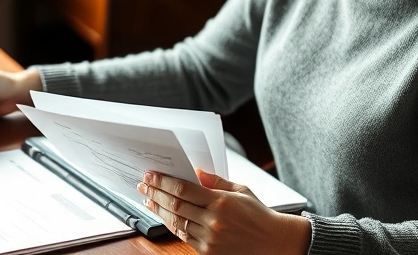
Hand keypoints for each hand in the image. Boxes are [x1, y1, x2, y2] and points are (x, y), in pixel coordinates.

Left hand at [137, 169, 310, 254]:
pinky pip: (184, 237)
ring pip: (176, 222)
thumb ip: (216, 182)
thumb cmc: (259, 215)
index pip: (184, 189)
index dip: (164, 182)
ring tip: (149, 199)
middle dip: (156, 193)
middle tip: (143, 185)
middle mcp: (214, 221)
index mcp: (222, 202)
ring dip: (159, 210)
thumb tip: (196, 172)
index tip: (151, 175)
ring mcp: (210, 239)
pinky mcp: (208, 252)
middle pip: (175, 205)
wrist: (274, 243)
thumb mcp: (241, 191)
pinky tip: (165, 217)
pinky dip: (172, 225)